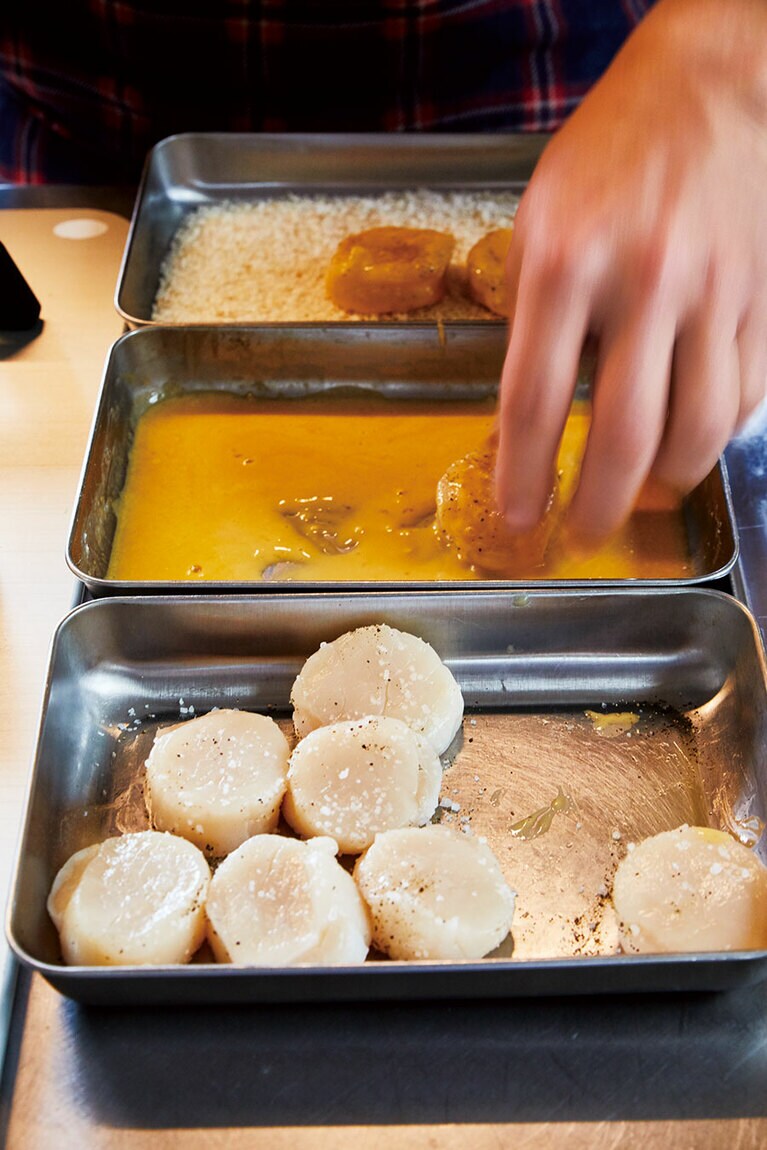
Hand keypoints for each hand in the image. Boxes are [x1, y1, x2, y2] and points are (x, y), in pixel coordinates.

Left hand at [495, 0, 766, 540]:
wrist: (707, 90)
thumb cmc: (608, 156)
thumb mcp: (537, 222)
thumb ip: (530, 316)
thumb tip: (527, 411)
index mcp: (566, 263)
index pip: (535, 398)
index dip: (524, 473)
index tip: (517, 517)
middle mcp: (642, 283)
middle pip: (623, 433)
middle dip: (598, 506)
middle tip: (581, 536)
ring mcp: (710, 292)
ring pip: (699, 429)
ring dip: (664, 484)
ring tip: (637, 499)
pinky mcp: (759, 297)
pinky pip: (745, 394)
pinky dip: (716, 436)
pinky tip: (688, 444)